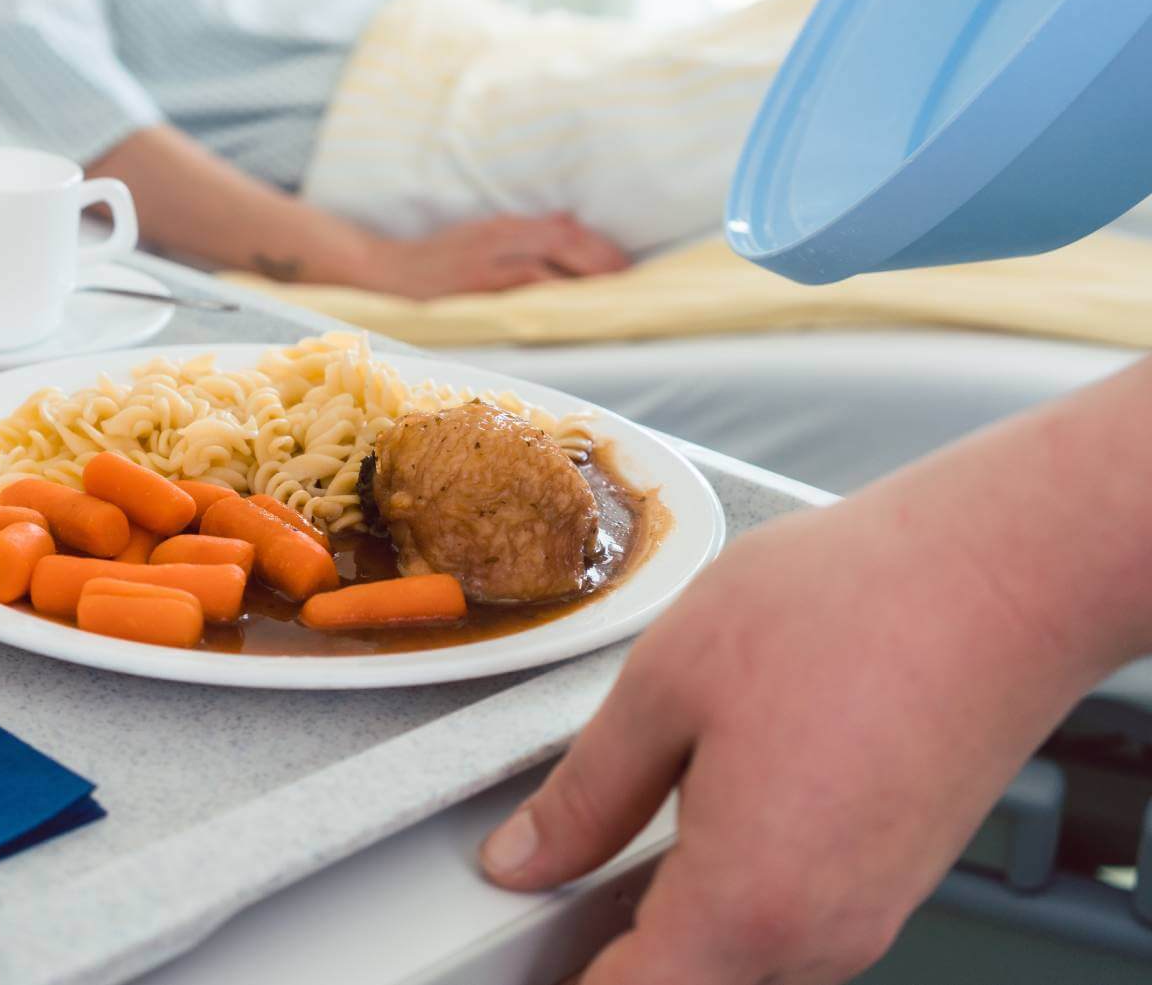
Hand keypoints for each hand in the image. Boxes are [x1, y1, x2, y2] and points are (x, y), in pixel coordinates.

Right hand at [362, 213, 629, 297]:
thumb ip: (522, 236)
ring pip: (545, 271)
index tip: (621, 263)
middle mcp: (498, 241)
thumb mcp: (480, 235)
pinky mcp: (473, 293)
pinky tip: (566, 312)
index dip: (597, 244)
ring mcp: (485, 268)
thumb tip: (565, 231)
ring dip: (579, 284)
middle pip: (563, 243)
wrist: (383, 274)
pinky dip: (547, 301)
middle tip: (626, 282)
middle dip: (599, 262)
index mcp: (501, 227)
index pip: (562, 227)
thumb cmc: (433, 260)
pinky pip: (520, 297)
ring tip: (606, 299)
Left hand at [478, 489, 1123, 984]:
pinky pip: (789, 917)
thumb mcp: (666, 684)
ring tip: (644, 812)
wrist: (999, 576)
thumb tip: (523, 857)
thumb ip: (583, 795)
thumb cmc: (851, 610)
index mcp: (745, 904)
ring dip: (679, 912)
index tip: (528, 925)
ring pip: (736, 957)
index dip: (559, 976)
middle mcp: (817, 937)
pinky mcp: (894, 881)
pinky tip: (718, 796)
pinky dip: (736, 882)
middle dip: (616, 945)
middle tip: (565, 861)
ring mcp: (865, 915)